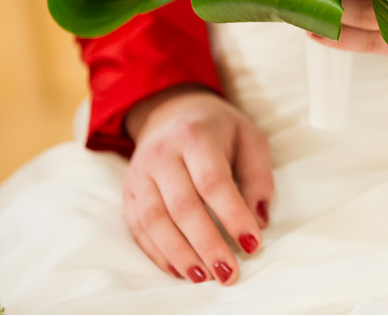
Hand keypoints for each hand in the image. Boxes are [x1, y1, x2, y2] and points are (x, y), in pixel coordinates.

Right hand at [122, 85, 272, 284]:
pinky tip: (180, 270)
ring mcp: (140, 173)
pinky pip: (138, 228)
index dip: (232, 215)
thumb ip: (258, 177)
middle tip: (229, 273)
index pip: (212, 181)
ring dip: (180, 254)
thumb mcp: (249, 138)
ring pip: (154, 220)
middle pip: (182, 206)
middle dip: (207, 244)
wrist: (172, 110)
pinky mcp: (128, 191)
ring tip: (204, 277)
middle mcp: (162, 154)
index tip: (252, 243)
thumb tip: (259, 220)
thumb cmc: (219, 129)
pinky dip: (159, 253)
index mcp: (196, 136)